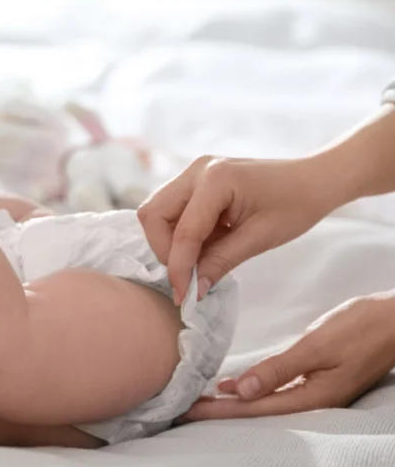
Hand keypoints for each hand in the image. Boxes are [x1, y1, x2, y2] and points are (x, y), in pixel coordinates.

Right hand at [137, 156, 335, 303]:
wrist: (314, 180)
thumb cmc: (296, 205)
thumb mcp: (260, 238)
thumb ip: (221, 262)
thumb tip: (193, 290)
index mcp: (215, 179)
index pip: (183, 231)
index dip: (178, 267)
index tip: (183, 296)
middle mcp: (196, 171)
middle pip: (153, 214)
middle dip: (163, 250)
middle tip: (186, 274)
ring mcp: (193, 173)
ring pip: (156, 212)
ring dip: (169, 242)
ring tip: (197, 261)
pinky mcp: (195, 182)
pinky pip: (172, 211)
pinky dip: (180, 234)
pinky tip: (204, 247)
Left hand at [183, 291, 394, 420]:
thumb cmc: (363, 328)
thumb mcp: (318, 346)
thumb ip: (279, 369)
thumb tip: (240, 390)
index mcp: (312, 397)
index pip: (255, 408)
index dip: (220, 409)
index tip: (189, 410)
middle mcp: (312, 400)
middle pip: (256, 409)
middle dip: (219, 410)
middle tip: (183, 410)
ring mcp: (316, 390)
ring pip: (264, 400)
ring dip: (232, 401)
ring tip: (200, 400)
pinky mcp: (317, 378)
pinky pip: (276, 389)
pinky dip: (251, 388)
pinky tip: (232, 386)